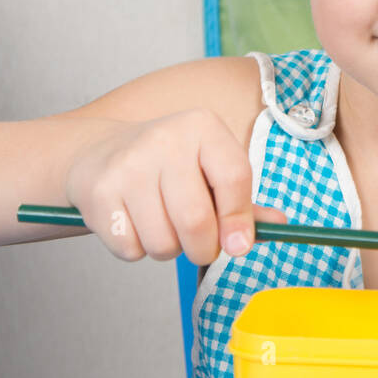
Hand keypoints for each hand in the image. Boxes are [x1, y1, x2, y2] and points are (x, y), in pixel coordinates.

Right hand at [65, 108, 286, 264]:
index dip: (239, 219)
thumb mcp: (209, 169)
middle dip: (203, 248)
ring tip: (161, 223)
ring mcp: (128, 165)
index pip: (234, 177)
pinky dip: (137, 249)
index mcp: (202, 127)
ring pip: (163, 243)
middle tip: (200, 245)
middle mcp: (165, 139)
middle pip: (197, 220)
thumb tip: (279, 224)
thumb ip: (242, 199)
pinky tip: (133, 221)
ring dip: (168, 249)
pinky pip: (131, 249)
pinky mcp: (99, 193)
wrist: (99, 154)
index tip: (239, 246)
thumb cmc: (169, 167)